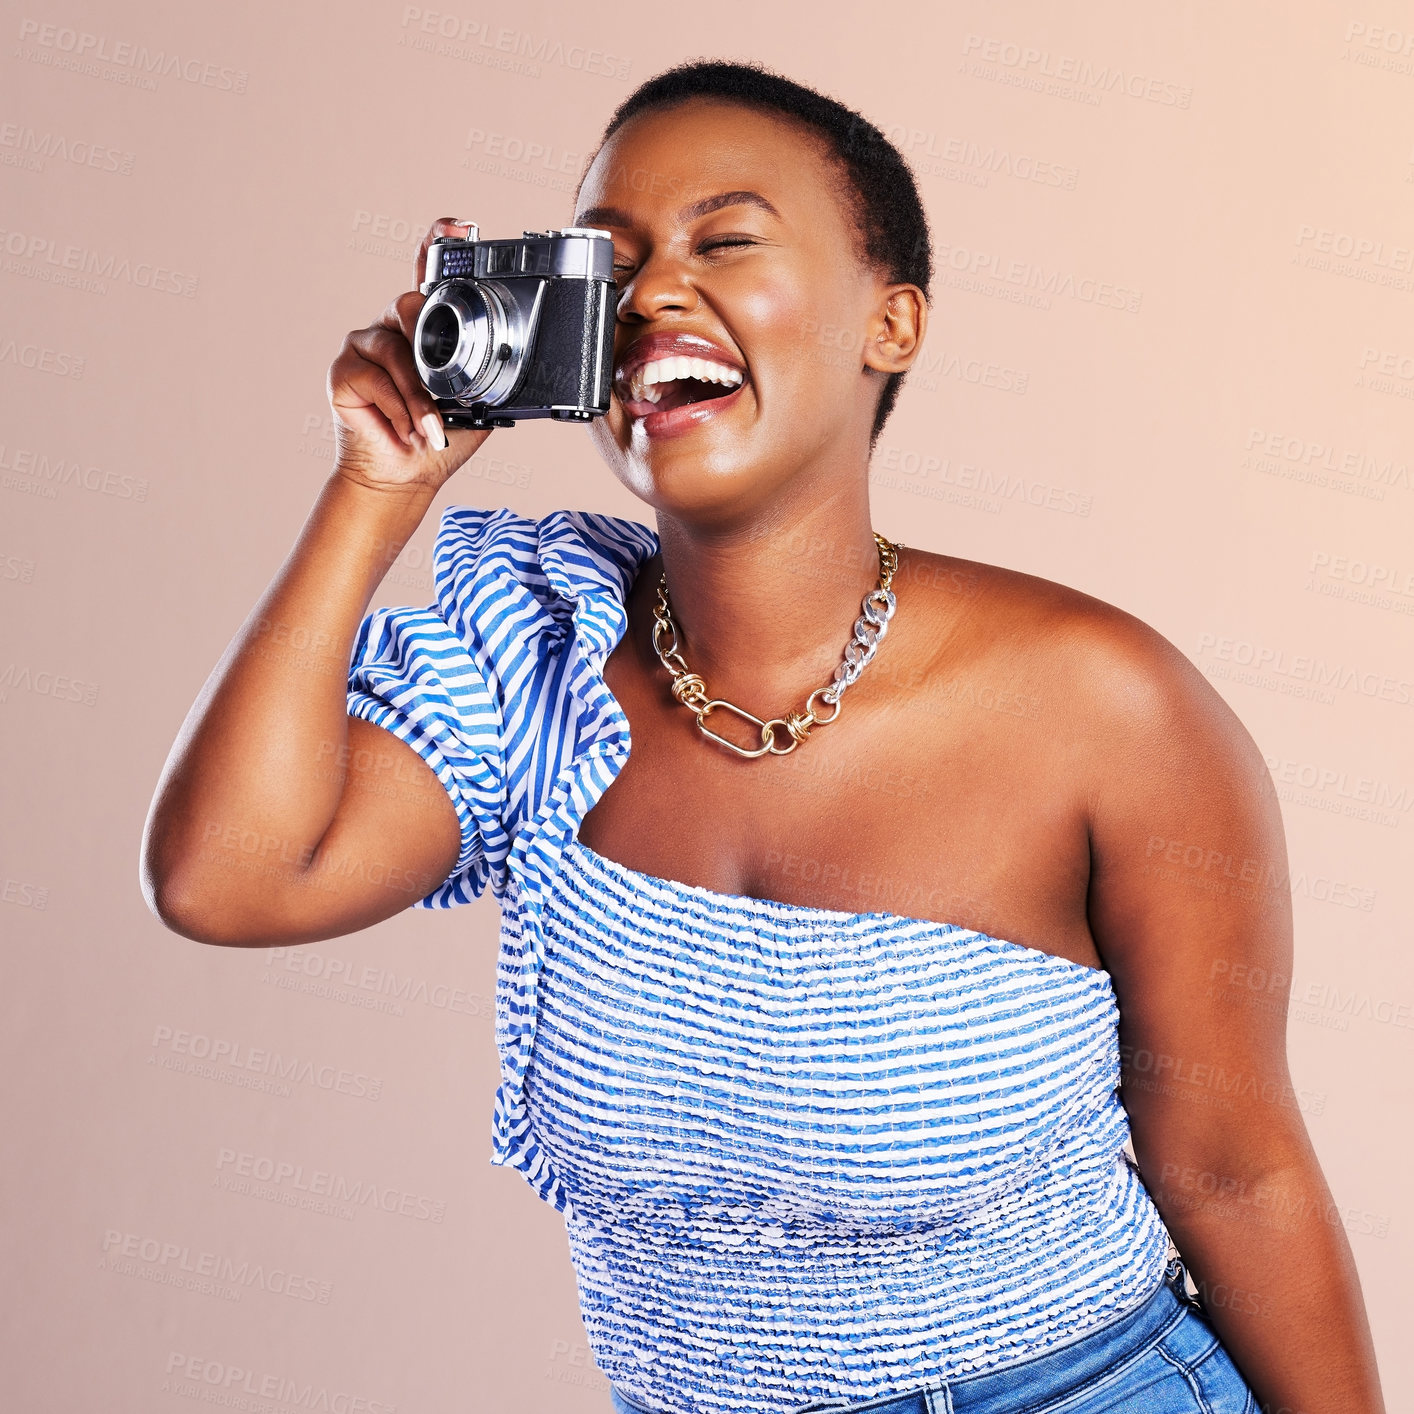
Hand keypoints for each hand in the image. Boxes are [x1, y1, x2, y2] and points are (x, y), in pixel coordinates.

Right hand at [326, 216, 491, 492]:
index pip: (429, 273)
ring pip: (397, 350)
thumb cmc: (440, 437)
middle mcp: (393, 326)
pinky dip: (400, 410)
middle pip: (411, 307)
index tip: (461, 227)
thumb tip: (514, 361)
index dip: (440, 244)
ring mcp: (364, 344)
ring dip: (420, 397)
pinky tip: (407, 431)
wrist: (406, 475)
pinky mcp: (343, 369)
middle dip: (429, 346)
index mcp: (425, 327)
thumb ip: (484, 375)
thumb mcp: (475, 403)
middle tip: (442, 388)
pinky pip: (377, 378)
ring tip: (432, 429)